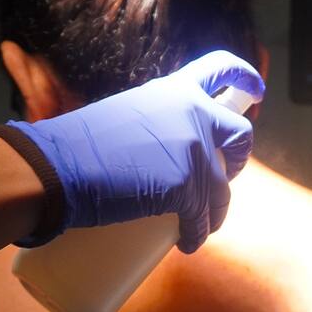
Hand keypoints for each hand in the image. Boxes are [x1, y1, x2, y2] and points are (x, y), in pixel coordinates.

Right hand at [10, 50, 263, 252]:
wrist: (55, 167)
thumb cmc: (77, 144)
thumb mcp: (126, 114)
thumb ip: (153, 122)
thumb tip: (162, 147)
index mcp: (174, 90)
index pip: (222, 68)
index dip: (246, 78)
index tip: (255, 92)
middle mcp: (192, 114)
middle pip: (241, 135)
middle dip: (240, 159)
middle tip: (227, 175)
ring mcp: (193, 151)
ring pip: (222, 190)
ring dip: (214, 212)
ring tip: (199, 226)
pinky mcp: (185, 187)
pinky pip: (202, 218)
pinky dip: (196, 234)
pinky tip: (187, 243)